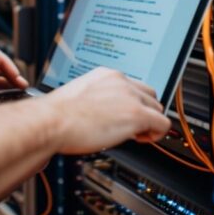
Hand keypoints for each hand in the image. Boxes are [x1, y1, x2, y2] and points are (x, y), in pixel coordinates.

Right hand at [39, 67, 170, 153]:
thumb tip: (103, 112)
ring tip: (134, 134)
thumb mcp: (79, 97)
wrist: (51, 122)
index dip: (132, 104)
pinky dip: (157, 134)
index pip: (132, 86)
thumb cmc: (56, 115)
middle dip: (144, 111)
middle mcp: (120, 81)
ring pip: (157, 108)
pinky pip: (163, 124)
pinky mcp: (136, 114)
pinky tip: (142, 139)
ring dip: (150, 122)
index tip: (124, 116)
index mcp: (106, 75)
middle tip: (130, 127)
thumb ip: (97, 99)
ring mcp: (130, 96)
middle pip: (149, 95)